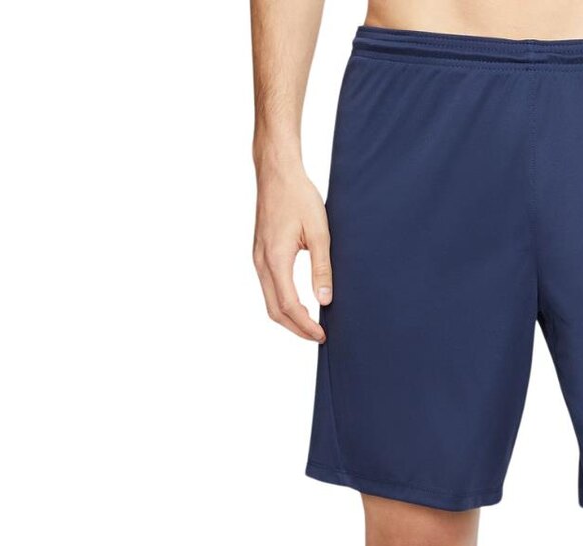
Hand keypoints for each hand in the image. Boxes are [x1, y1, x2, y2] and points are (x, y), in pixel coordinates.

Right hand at [252, 168, 330, 341]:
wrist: (277, 173)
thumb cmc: (299, 197)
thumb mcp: (319, 233)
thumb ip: (322, 268)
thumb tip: (325, 300)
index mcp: (275, 258)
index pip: (288, 305)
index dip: (305, 325)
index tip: (322, 335)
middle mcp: (261, 262)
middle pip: (275, 310)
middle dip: (296, 328)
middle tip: (318, 336)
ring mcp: (258, 258)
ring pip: (269, 301)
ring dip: (288, 318)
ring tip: (310, 325)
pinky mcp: (259, 254)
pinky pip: (268, 288)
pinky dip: (282, 303)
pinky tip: (299, 305)